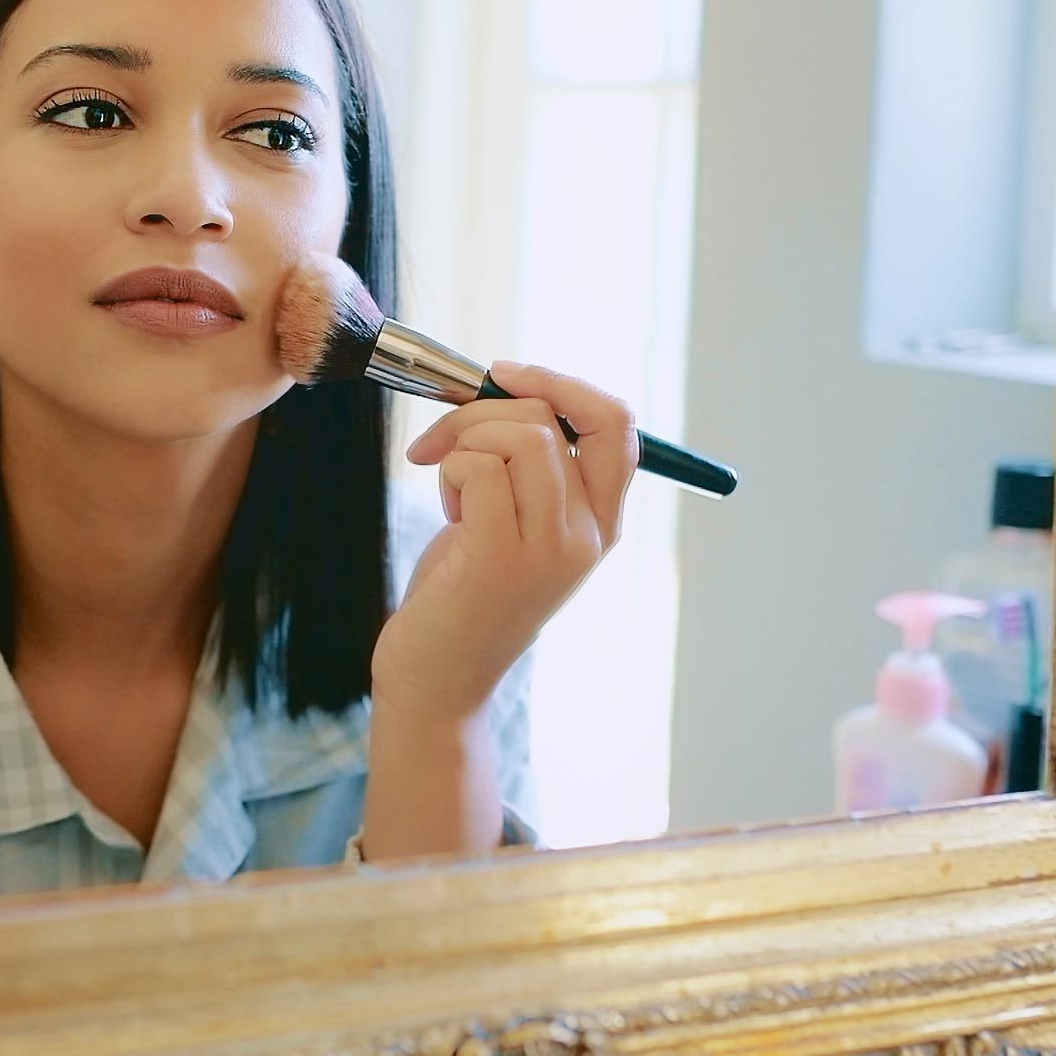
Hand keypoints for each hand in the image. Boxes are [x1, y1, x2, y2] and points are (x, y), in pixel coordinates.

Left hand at [369, 362, 637, 720]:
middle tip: (443, 442)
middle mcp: (587, 535)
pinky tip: (446, 513)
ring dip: (462, 442)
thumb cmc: (464, 591)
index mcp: (601, 521)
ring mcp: (551, 549)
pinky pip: (478, 466)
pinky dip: (447, 469)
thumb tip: (505, 383)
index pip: (618, 425)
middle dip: (483, 409)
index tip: (507, 375)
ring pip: (518, 436)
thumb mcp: (511, 518)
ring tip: (451, 491)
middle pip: (553, 419)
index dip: (563, 383)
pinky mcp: (501, 558)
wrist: (438, 680)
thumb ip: (526, 461)